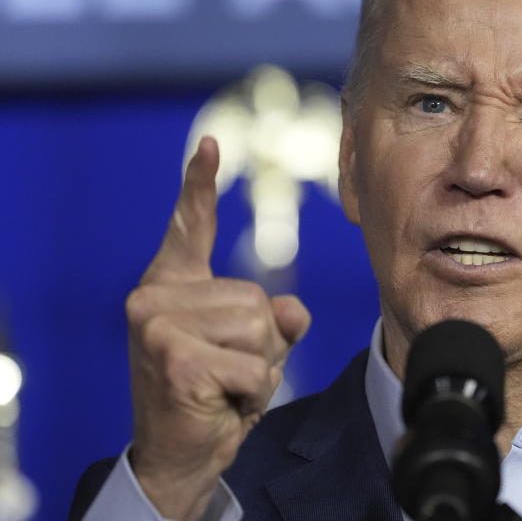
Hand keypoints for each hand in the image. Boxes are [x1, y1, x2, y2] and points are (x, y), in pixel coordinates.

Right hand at [125, 137, 310, 519]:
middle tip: (228, 372)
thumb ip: (273, 319)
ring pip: (260, 328)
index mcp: (172, 285)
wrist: (182, 454)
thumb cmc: (216, 393)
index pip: (190, 227)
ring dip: (260, 368)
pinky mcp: (172, 355)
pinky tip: (222, 404)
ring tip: (225, 386)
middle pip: (256, 298)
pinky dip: (253, 393)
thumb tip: (290, 312)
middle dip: (263, 344)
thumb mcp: (253, 347)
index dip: (201, 185)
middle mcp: (154, 297)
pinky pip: (254, 367)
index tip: (211, 144)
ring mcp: (157, 324)